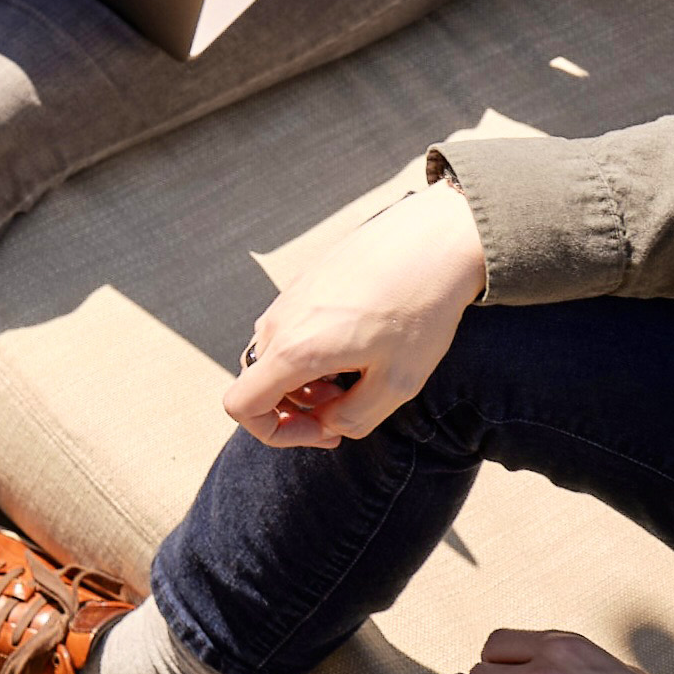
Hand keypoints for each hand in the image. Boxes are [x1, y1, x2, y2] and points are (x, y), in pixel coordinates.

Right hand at [222, 180, 483, 445]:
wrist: (433, 240)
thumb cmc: (419, 310)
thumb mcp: (397, 383)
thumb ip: (353, 419)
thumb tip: (327, 423)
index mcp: (294, 350)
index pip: (240, 406)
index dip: (274, 433)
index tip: (322, 431)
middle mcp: (279, 321)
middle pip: (260, 383)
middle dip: (301, 407)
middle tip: (351, 401)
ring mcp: (288, 297)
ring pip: (277, 357)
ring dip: (308, 379)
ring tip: (359, 371)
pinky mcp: (305, 282)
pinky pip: (292, 329)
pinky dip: (314, 351)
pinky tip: (361, 341)